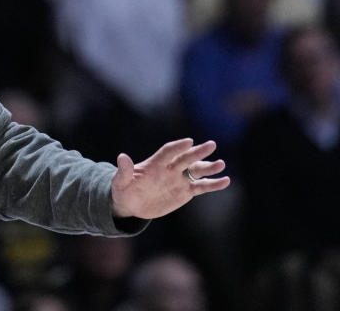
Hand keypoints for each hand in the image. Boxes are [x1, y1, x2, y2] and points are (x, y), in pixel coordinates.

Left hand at [110, 138, 229, 219]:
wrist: (132, 204)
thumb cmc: (124, 190)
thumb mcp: (120, 182)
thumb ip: (124, 171)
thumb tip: (121, 157)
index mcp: (154, 164)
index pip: (168, 152)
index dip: (177, 147)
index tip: (189, 142)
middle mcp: (169, 169)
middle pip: (185, 158)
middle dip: (197, 152)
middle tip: (211, 144)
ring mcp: (178, 179)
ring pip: (196, 171)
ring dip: (208, 167)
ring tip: (221, 164)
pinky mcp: (185, 191)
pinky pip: (201, 186)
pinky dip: (213, 184)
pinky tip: (226, 180)